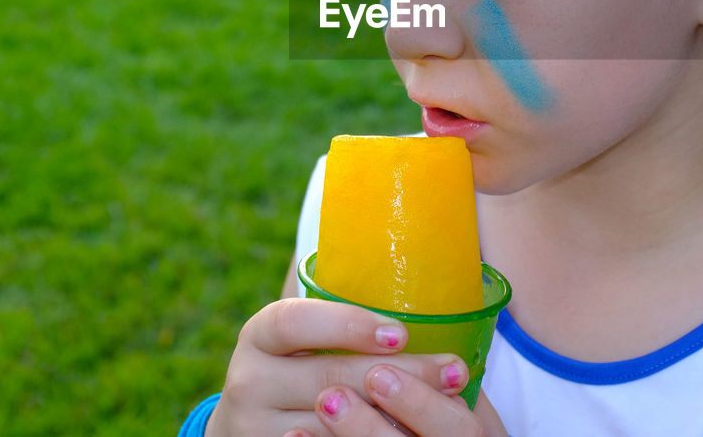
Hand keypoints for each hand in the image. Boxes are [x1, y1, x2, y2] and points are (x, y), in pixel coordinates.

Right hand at [205, 298, 469, 436]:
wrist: (253, 423)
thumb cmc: (301, 362)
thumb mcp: (305, 334)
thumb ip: (340, 314)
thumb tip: (422, 280)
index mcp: (261, 334)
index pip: (296, 321)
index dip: (347, 325)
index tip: (400, 334)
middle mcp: (249, 379)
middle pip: (330, 377)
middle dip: (400, 373)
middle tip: (452, 370)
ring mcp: (256, 426)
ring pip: (335, 424)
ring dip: (395, 414)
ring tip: (446, 403)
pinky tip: (410, 431)